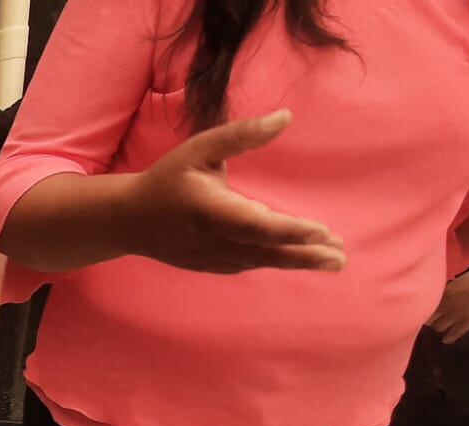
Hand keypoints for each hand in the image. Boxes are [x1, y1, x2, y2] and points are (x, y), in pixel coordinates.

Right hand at [121, 110, 345, 273]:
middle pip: (265, 252)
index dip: (289, 231)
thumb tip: (285, 117)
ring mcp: (210, 258)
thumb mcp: (199, 149)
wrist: (128, 221)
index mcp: (209, 211)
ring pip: (260, 262)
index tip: (322, 232)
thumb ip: (241, 135)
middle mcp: (212, 240)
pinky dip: (274, 263)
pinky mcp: (210, 266)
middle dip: (305, 255)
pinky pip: (248, 265)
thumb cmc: (166, 180)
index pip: (256, 225)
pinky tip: (297, 259)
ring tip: (332, 260)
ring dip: (297, 262)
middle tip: (339, 257)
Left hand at [427, 267, 468, 342]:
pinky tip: (447, 340)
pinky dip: (449, 338)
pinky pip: (454, 334)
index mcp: (444, 292)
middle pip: (429, 318)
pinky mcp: (467, 323)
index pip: (426, 304)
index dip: (424, 309)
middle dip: (430, 320)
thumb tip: (445, 292)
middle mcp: (446, 305)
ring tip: (441, 329)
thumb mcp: (461, 279)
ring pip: (439, 328)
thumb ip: (450, 288)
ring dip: (440, 328)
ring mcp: (456, 315)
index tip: (424, 311)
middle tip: (432, 322)